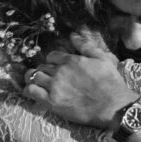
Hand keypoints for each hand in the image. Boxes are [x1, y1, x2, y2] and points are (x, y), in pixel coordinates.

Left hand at [22, 29, 136, 128]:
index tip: (58, 67)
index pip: (52, 56)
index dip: (54, 61)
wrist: (112, 106)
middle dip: (46, 70)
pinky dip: (29, 90)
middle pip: (43, 66)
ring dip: (35, 78)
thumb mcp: (102, 58)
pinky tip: (33, 91)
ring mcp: (54, 87)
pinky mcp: (51, 102)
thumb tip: (73, 35)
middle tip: (52, 78)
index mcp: (71, 60)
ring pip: (34, 77)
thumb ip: (86, 45)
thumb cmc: (110, 82)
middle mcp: (60, 72)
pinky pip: (31, 92)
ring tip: (40, 83)